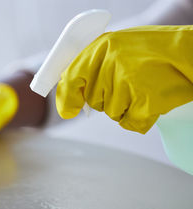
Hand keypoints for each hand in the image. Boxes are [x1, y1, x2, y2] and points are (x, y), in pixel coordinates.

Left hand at [56, 25, 192, 132]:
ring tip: (143, 87)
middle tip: (129, 82)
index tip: (68, 110)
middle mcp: (111, 63)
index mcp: (102, 47)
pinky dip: (138, 118)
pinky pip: (128, 122)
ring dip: (125, 107)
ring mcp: (128, 82)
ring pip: (111, 112)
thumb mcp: (118, 49)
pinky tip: (150, 100)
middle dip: (108, 97)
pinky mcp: (144, 101)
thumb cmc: (154, 53)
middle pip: (94, 100)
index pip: (72, 76)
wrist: (190, 55)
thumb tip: (69, 100)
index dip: (67, 97)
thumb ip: (93, 67)